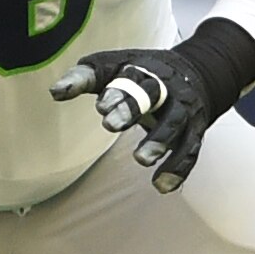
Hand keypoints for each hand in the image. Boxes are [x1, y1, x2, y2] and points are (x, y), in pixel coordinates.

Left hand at [48, 18, 254, 194]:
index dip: (117, 91)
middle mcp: (168, 87)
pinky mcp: (195, 131)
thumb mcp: (116, 67)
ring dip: (160, 142)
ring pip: (176, 124)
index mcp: (146, 69)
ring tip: (141, 160)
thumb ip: (86, 77)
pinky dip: (178, 169)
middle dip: (134, 108)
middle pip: (154, 94)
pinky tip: (162, 186)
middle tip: (110, 125)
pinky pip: (190, 151)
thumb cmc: (144, 73)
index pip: (132, 76)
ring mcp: (184, 109)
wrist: (199, 73)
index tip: (101, 106)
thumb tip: (55, 91)